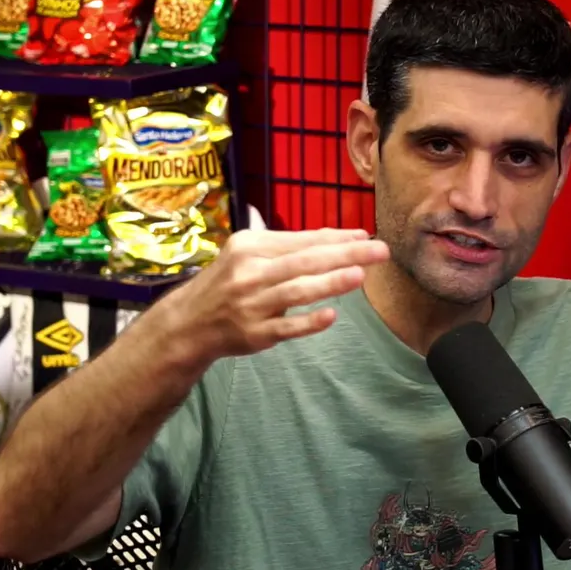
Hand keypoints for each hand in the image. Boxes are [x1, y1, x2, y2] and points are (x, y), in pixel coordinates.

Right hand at [164, 228, 389, 359]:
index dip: (336, 238)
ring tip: (360, 276)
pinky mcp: (253, 333)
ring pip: (296, 291)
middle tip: (380, 251)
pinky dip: (308, 322)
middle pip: (304, 261)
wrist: (190, 322)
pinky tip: (331, 315)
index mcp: (249, 246)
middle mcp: (249, 272)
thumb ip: (287, 245)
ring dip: (329, 283)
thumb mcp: (246, 253)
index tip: (366, 236)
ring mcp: (251, 304)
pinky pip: (285, 327)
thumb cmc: (230, 282)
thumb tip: (338, 237)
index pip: (301, 240)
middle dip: (345, 254)